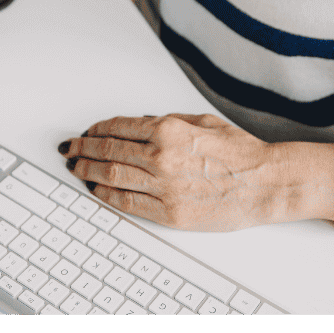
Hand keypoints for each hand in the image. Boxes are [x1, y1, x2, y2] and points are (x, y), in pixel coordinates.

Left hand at [58, 113, 284, 232]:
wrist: (263, 182)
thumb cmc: (238, 151)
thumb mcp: (201, 120)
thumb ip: (167, 120)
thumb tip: (139, 123)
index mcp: (168, 129)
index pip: (118, 128)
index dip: (96, 131)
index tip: (86, 133)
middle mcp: (161, 156)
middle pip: (108, 152)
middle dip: (83, 150)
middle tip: (70, 150)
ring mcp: (163, 186)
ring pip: (111, 177)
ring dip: (88, 172)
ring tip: (76, 170)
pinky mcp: (169, 212)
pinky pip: (127, 203)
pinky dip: (106, 196)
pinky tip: (96, 192)